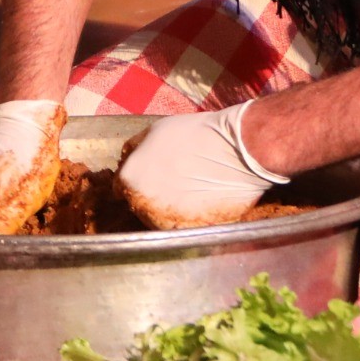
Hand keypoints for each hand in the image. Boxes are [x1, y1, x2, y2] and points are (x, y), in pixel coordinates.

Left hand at [116, 102, 287, 229]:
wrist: (237, 150)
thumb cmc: (196, 134)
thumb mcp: (155, 130)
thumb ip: (135, 149)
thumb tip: (127, 158)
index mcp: (131, 180)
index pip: (122, 187)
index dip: (136, 179)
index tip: (150, 175)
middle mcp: (143, 206)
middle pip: (139, 205)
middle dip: (151, 195)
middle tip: (172, 180)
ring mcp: (168, 222)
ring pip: (161, 219)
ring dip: (169, 208)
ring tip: (189, 189)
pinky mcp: (191, 231)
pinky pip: (184, 226)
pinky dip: (190, 217)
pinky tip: (202, 200)